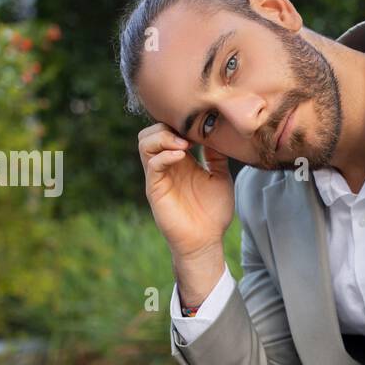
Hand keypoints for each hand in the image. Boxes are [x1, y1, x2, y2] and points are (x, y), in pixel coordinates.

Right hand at [137, 122, 234, 261]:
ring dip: (163, 137)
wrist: (206, 240)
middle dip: (166, 126)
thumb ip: (216, 157)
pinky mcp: (155, 189)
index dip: (178, 123)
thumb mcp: (220, 178)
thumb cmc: (213, 213)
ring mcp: (159, 177)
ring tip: (184, 144)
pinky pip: (152, 165)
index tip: (198, 124)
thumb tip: (218, 134)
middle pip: (150, 133)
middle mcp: (166, 166)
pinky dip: (164, 155)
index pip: (167, 131)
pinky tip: (182, 155)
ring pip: (145, 144)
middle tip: (188, 134)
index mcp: (181, 161)